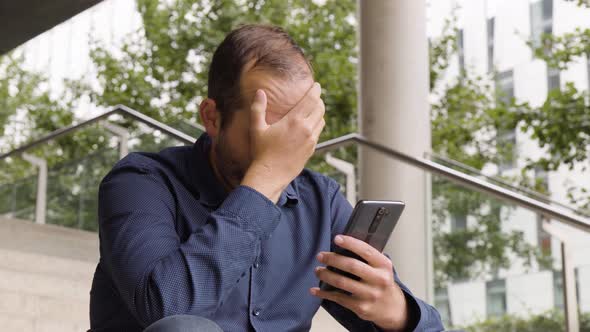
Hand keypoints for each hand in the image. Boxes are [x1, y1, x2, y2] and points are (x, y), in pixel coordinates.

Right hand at [241, 82, 324, 202]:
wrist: (270, 175)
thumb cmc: (261, 152)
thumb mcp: (256, 128)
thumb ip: (258, 108)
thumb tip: (260, 92)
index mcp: (294, 121)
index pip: (311, 100)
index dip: (315, 90)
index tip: (317, 85)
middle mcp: (306, 129)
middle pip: (320, 108)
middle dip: (319, 100)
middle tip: (315, 95)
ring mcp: (311, 140)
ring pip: (321, 120)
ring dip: (319, 112)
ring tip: (314, 108)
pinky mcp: (311, 149)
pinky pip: (318, 133)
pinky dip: (317, 125)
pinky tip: (310, 125)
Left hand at [310, 235, 409, 330]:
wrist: (392, 308)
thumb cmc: (381, 282)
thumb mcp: (381, 267)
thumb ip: (367, 257)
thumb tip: (342, 244)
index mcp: (384, 265)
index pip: (366, 251)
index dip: (350, 243)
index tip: (336, 238)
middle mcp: (379, 279)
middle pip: (351, 266)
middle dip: (332, 259)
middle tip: (320, 255)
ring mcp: (370, 294)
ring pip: (342, 282)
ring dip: (326, 275)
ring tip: (317, 270)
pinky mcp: (361, 307)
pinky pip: (338, 298)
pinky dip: (324, 293)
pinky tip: (315, 290)